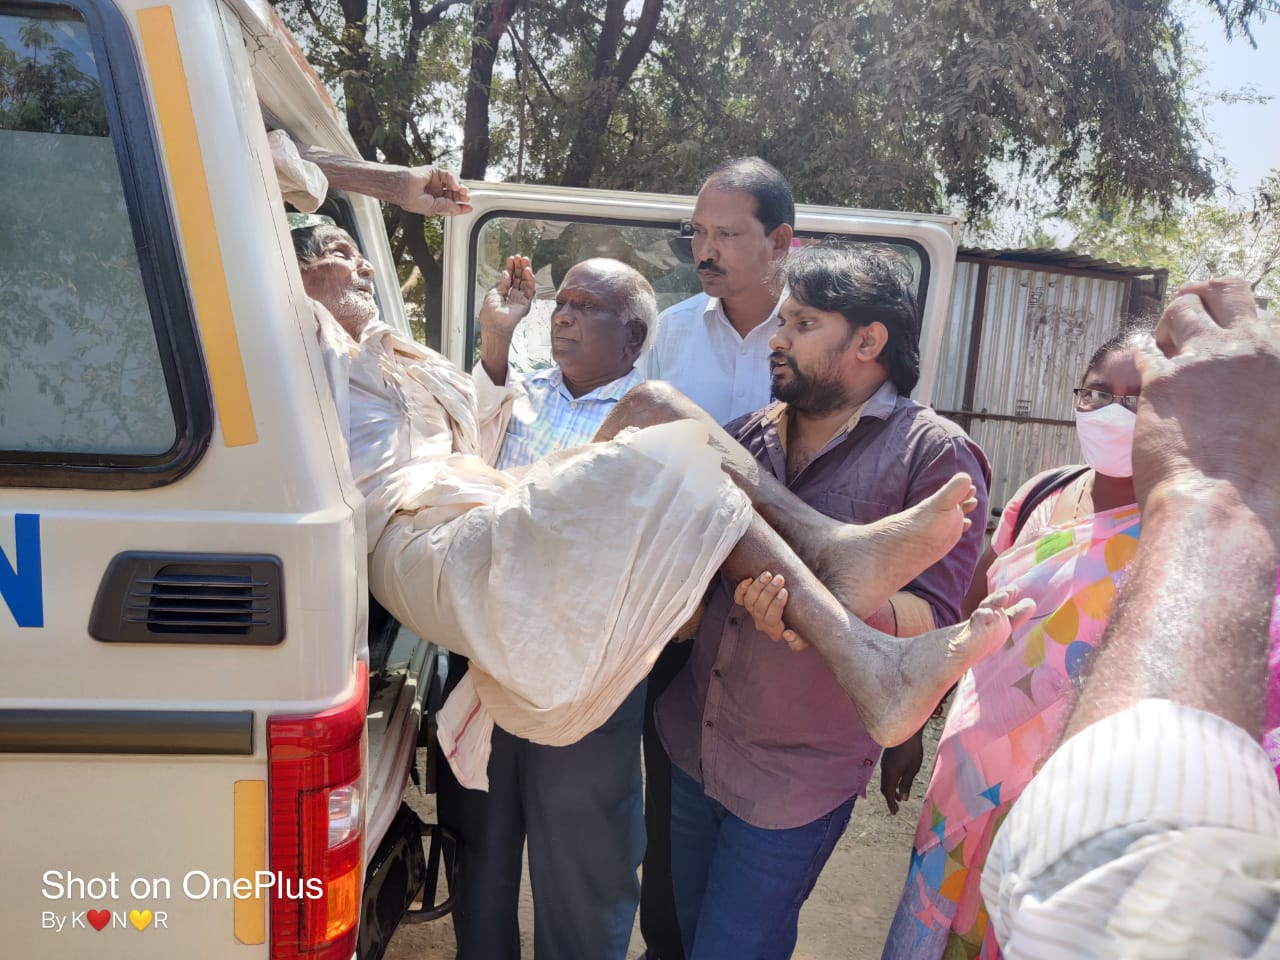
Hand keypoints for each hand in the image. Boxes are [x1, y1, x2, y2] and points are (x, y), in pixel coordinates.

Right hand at [395, 165, 471, 215]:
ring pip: (451, 184)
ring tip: (464, 192)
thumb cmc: (409, 198)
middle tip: (467, 199)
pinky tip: (455, 185)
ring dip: (459, 188)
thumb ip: (445, 207)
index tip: (469, 208)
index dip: (460, 207)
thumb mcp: (431, 208)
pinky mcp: (434, 172)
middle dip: (461, 197)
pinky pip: (447, 175)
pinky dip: (453, 180)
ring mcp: (434, 182)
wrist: (401, 186)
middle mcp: (434, 192)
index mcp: (432, 202)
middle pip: (452, 194)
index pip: (449, 204)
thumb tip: (458, 209)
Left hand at [478, 255, 536, 337]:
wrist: (494, 325)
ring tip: (524, 261)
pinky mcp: (526, 304)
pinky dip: (530, 279)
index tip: (511, 259)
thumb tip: (506, 273)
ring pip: (525, 282)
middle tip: (519, 257)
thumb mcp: (494, 293)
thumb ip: (503, 283)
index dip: (511, 268)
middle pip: (518, 278)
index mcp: (504, 293)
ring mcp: (520, 300)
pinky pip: (530, 290)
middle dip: (519, 267)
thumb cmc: (490, 314)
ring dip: (525, 270)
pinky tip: (527, 271)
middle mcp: (513, 296)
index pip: (510, 278)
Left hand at [734, 572, 807, 650]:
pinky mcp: (750, 603)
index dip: (776, 605)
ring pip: (749, 601)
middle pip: (759, 608)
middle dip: (768, 592)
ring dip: (757, 586)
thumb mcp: (805, 638)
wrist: (804, 616)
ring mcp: (754, 613)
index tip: (784, 592)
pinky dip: (741, 589)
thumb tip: (787, 635)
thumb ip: (798, 642)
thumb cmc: (806, 626)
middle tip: (779, 578)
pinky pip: (739, 598)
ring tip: (768, 574)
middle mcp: (762, 623)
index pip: (771, 619)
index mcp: (776, 631)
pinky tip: (749, 579)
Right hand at [879, 729, 924, 814]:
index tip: (895, 812)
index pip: (888, 792)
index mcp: (891, 773)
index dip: (891, 803)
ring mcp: (885, 763)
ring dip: (890, 790)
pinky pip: (886, 774)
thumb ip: (906, 784)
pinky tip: (898, 781)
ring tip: (899, 796)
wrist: (906, 731)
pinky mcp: (887, 759)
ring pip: (885, 780)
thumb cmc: (912, 750)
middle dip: (889, 798)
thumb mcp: (913, 769)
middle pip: (884, 787)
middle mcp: (885, 769)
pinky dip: (890, 782)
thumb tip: (903, 798)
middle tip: (896, 807)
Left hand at [1135, 278, 1279, 518]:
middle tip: (1189, 320)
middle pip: (1224, 289)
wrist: (1225, 511)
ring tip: (1165, 349)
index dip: (1240, 323)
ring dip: (1169, 325)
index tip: (1228, 342)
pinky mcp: (1162, 380)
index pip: (1263, 314)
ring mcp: (1205, 360)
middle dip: (1203, 296)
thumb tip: (1252, 398)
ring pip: (1180, 309)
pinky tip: (1145, 379)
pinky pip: (1145, 352)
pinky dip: (1144, 361)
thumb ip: (1269, 398)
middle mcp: (1250, 349)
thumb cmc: (1269, 491)